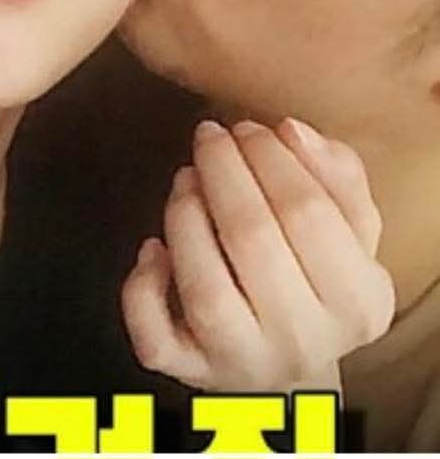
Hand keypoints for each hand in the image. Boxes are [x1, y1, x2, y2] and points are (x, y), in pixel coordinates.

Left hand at [121, 118, 394, 391]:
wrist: (288, 370)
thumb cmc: (317, 279)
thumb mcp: (349, 230)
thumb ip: (336, 174)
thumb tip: (292, 130)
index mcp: (358, 301)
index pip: (309, 212)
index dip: (270, 158)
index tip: (248, 127)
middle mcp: (304, 341)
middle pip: (252, 240)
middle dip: (223, 172)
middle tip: (209, 136)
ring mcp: (242, 363)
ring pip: (204, 288)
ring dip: (186, 216)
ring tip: (186, 176)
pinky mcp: (189, 374)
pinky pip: (155, 337)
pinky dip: (143, 288)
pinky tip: (153, 250)